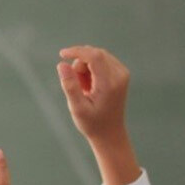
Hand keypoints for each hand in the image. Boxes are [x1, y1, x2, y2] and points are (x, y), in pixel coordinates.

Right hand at [57, 46, 140, 184]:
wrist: (109, 132)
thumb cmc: (91, 123)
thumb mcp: (77, 107)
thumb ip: (69, 85)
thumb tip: (61, 64)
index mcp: (109, 84)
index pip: (94, 56)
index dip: (77, 51)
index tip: (61, 54)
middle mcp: (119, 75)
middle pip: (95, 54)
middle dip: (80, 64)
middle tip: (77, 85)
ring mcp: (122, 73)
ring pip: (98, 56)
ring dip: (85, 67)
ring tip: (84, 88)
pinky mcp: (121, 73)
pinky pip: (102, 60)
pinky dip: (92, 68)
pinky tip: (90, 85)